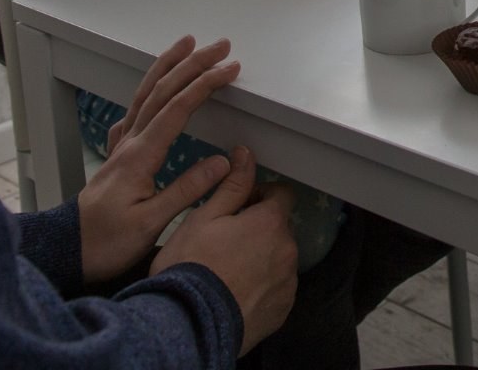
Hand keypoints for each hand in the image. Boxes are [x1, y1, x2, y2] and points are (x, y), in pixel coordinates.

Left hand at [76, 36, 241, 283]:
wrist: (67, 253)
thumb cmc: (106, 243)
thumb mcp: (150, 223)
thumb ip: (186, 190)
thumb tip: (221, 162)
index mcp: (139, 156)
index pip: (177, 109)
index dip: (204, 84)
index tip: (229, 69)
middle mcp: (129, 144)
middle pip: (161, 92)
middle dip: (192, 64)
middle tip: (219, 46)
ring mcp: (121, 149)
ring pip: (144, 96)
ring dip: (167, 68)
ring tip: (186, 47)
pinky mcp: (117, 159)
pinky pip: (134, 113)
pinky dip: (146, 93)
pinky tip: (150, 94)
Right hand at [153, 154, 299, 354]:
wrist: (189, 324)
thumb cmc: (191, 265)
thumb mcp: (204, 218)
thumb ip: (232, 185)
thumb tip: (246, 154)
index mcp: (271, 223)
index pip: (281, 193)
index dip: (259, 195)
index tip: (237, 207)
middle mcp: (288, 251)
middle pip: (279, 228)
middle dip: (258, 228)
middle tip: (224, 240)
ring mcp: (287, 283)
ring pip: (278, 258)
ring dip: (261, 257)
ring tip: (227, 270)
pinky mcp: (282, 309)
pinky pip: (277, 288)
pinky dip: (262, 286)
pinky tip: (235, 292)